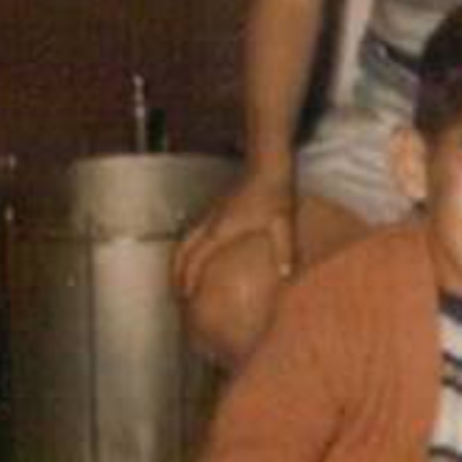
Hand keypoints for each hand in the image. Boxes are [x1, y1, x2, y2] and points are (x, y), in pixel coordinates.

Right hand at [172, 172, 296, 297]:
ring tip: (182, 278)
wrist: (268, 163)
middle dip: (175, 273)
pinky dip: (189, 248)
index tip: (184, 298)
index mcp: (221, 230)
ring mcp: (211, 213)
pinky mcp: (217, 208)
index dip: (187, 279)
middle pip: (181, 251)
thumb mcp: (283, 223)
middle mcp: (210, 222)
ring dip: (179, 260)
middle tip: (177, 294)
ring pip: (184, 240)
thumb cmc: (275, 192)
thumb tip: (286, 275)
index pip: (194, 259)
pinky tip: (200, 255)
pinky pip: (194, 232)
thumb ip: (284, 250)